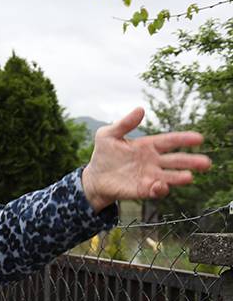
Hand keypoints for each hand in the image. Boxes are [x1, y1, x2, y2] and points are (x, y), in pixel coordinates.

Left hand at [81, 107, 211, 211]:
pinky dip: (160, 189)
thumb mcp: (108, 135)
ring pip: (169, 176)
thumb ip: (124, 124)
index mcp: (148, 145)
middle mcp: (153, 161)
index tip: (199, 138)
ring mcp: (149, 176)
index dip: (184, 139)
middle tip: (205, 163)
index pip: (170, 141)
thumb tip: (140, 110)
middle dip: (191, 161)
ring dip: (179, 177)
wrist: (94, 177)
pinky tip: (161, 186)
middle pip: (175, 160)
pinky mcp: (142, 190)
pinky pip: (155, 190)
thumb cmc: (103, 154)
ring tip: (189, 177)